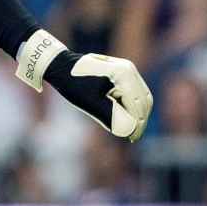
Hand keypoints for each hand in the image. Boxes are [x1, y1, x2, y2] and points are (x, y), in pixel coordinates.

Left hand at [14, 29, 152, 140]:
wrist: (62, 66)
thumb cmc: (73, 85)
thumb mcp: (90, 103)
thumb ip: (110, 116)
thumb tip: (129, 130)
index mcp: (122, 74)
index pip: (137, 105)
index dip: (137, 125)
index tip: (132, 139)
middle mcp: (128, 69)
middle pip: (144, 100)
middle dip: (140, 120)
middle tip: (132, 137)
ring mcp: (128, 68)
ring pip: (142, 96)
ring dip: (138, 113)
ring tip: (130, 130)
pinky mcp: (124, 71)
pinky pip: (135, 91)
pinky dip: (133, 105)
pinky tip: (126, 117)